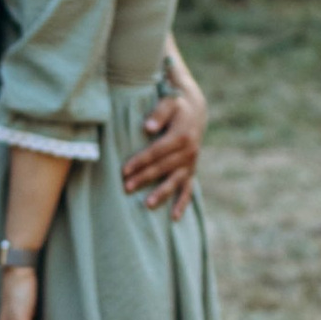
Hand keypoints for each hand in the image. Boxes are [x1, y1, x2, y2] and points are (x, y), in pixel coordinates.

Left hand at [121, 81, 204, 218]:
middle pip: (163, 167)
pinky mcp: (191, 170)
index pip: (157, 151)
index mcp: (182, 136)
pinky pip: (188, 189)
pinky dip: (182, 203)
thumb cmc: (176, 106)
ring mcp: (191, 163)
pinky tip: (174, 217)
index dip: (141, 160)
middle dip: (144, 178)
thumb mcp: (169, 102)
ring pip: (175, 181)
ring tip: (148, 204)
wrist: (196, 110)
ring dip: (161, 193)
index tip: (124, 169)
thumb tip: (148, 127)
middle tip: (126, 187)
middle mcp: (189, 152)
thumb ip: (159, 113)